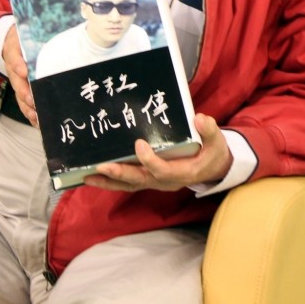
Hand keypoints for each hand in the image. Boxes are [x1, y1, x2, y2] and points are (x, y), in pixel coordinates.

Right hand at [2, 25, 37, 125]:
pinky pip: (24, 103)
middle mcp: (14, 66)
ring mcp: (17, 79)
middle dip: (24, 92)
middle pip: (16, 81)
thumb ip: (42, 27)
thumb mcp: (28, 27)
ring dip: (27, 107)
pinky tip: (39, 123)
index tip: (24, 70)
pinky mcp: (22, 88)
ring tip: (36, 116)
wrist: (13, 40)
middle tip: (32, 99)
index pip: (13, 55)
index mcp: (15, 48)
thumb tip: (67, 20)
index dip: (18, 63)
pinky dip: (30, 113)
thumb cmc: (26, 34)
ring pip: (20, 95)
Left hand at [83, 113, 231, 192]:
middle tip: (101, 166)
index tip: (139, 144)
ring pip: (130, 185)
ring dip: (109, 182)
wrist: (213, 168)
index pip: (163, 170)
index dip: (150, 160)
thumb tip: (200, 118)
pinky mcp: (150, 179)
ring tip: (87, 176)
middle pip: (140, 180)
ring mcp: (156, 182)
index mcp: (182, 172)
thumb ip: (210, 131)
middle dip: (120, 174)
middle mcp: (166, 181)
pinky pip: (128, 183)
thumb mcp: (217, 142)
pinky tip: (95, 176)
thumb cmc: (213, 153)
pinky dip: (112, 181)